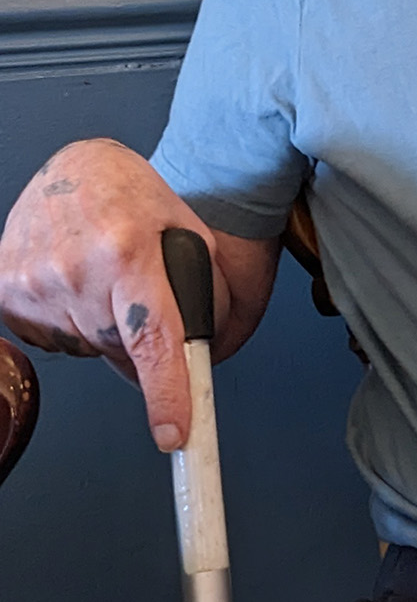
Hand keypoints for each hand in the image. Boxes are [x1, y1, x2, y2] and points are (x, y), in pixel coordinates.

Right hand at [0, 139, 226, 450]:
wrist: (76, 169)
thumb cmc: (132, 196)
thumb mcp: (189, 231)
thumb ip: (209, 293)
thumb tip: (211, 355)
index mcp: (127, 250)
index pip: (152, 339)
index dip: (166, 392)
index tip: (175, 432)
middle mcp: (74, 268)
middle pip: (120, 352)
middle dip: (141, 344)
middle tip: (141, 299)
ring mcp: (33, 281)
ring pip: (87, 348)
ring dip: (104, 330)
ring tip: (107, 279)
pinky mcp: (7, 291)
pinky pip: (54, 339)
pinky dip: (73, 323)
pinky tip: (79, 285)